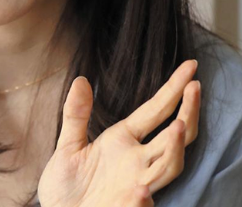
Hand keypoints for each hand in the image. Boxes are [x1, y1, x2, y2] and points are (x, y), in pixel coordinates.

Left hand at [38, 59, 200, 206]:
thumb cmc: (65, 185)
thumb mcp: (69, 145)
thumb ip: (75, 115)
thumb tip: (81, 80)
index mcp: (124, 140)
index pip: (155, 110)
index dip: (173, 89)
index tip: (190, 67)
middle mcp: (138, 161)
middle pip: (174, 135)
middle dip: (187, 111)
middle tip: (195, 86)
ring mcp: (136, 185)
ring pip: (168, 166)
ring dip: (174, 148)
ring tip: (179, 126)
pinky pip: (140, 204)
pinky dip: (142, 200)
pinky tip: (141, 192)